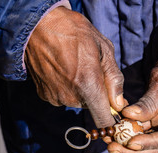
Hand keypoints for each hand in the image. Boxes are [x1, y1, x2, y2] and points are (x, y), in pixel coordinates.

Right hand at [25, 7, 124, 127]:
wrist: (38, 25)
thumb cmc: (74, 32)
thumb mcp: (104, 49)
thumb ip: (114, 79)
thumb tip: (119, 103)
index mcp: (88, 85)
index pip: (104, 120)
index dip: (112, 121)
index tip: (116, 114)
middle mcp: (70, 96)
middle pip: (92, 107)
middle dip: (98, 94)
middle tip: (94, 72)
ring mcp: (55, 97)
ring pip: (78, 101)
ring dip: (82, 90)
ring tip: (76, 67)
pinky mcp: (45, 95)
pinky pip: (63, 97)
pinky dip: (67, 88)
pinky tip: (64, 70)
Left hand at [108, 39, 157, 152]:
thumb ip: (148, 102)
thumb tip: (127, 116)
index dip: (148, 143)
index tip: (129, 142)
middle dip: (134, 151)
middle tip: (112, 148)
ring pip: (149, 144)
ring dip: (128, 145)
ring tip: (108, 140)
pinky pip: (144, 132)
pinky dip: (129, 133)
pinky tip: (113, 132)